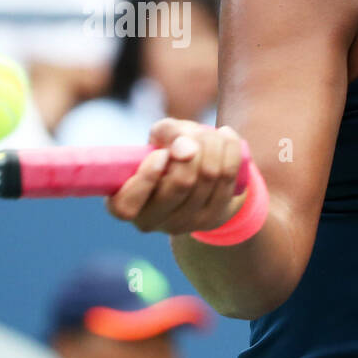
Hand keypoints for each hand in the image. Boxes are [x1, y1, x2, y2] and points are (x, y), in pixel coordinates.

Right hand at [105, 118, 247, 235]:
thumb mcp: (159, 137)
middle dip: (193, 148)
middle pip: (181, 183)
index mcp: (127, 204)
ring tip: (212, 133)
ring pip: (208, 176)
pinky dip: (230, 151)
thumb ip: (167, 135)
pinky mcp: (213, 219)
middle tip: (194, 134)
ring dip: (213, 144)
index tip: (161, 153)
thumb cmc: (168, 152)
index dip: (146, 177)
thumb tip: (187, 149)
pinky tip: (226, 136)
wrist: (198, 175)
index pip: (127, 205)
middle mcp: (153, 221)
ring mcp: (184, 224)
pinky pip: (228, 177)